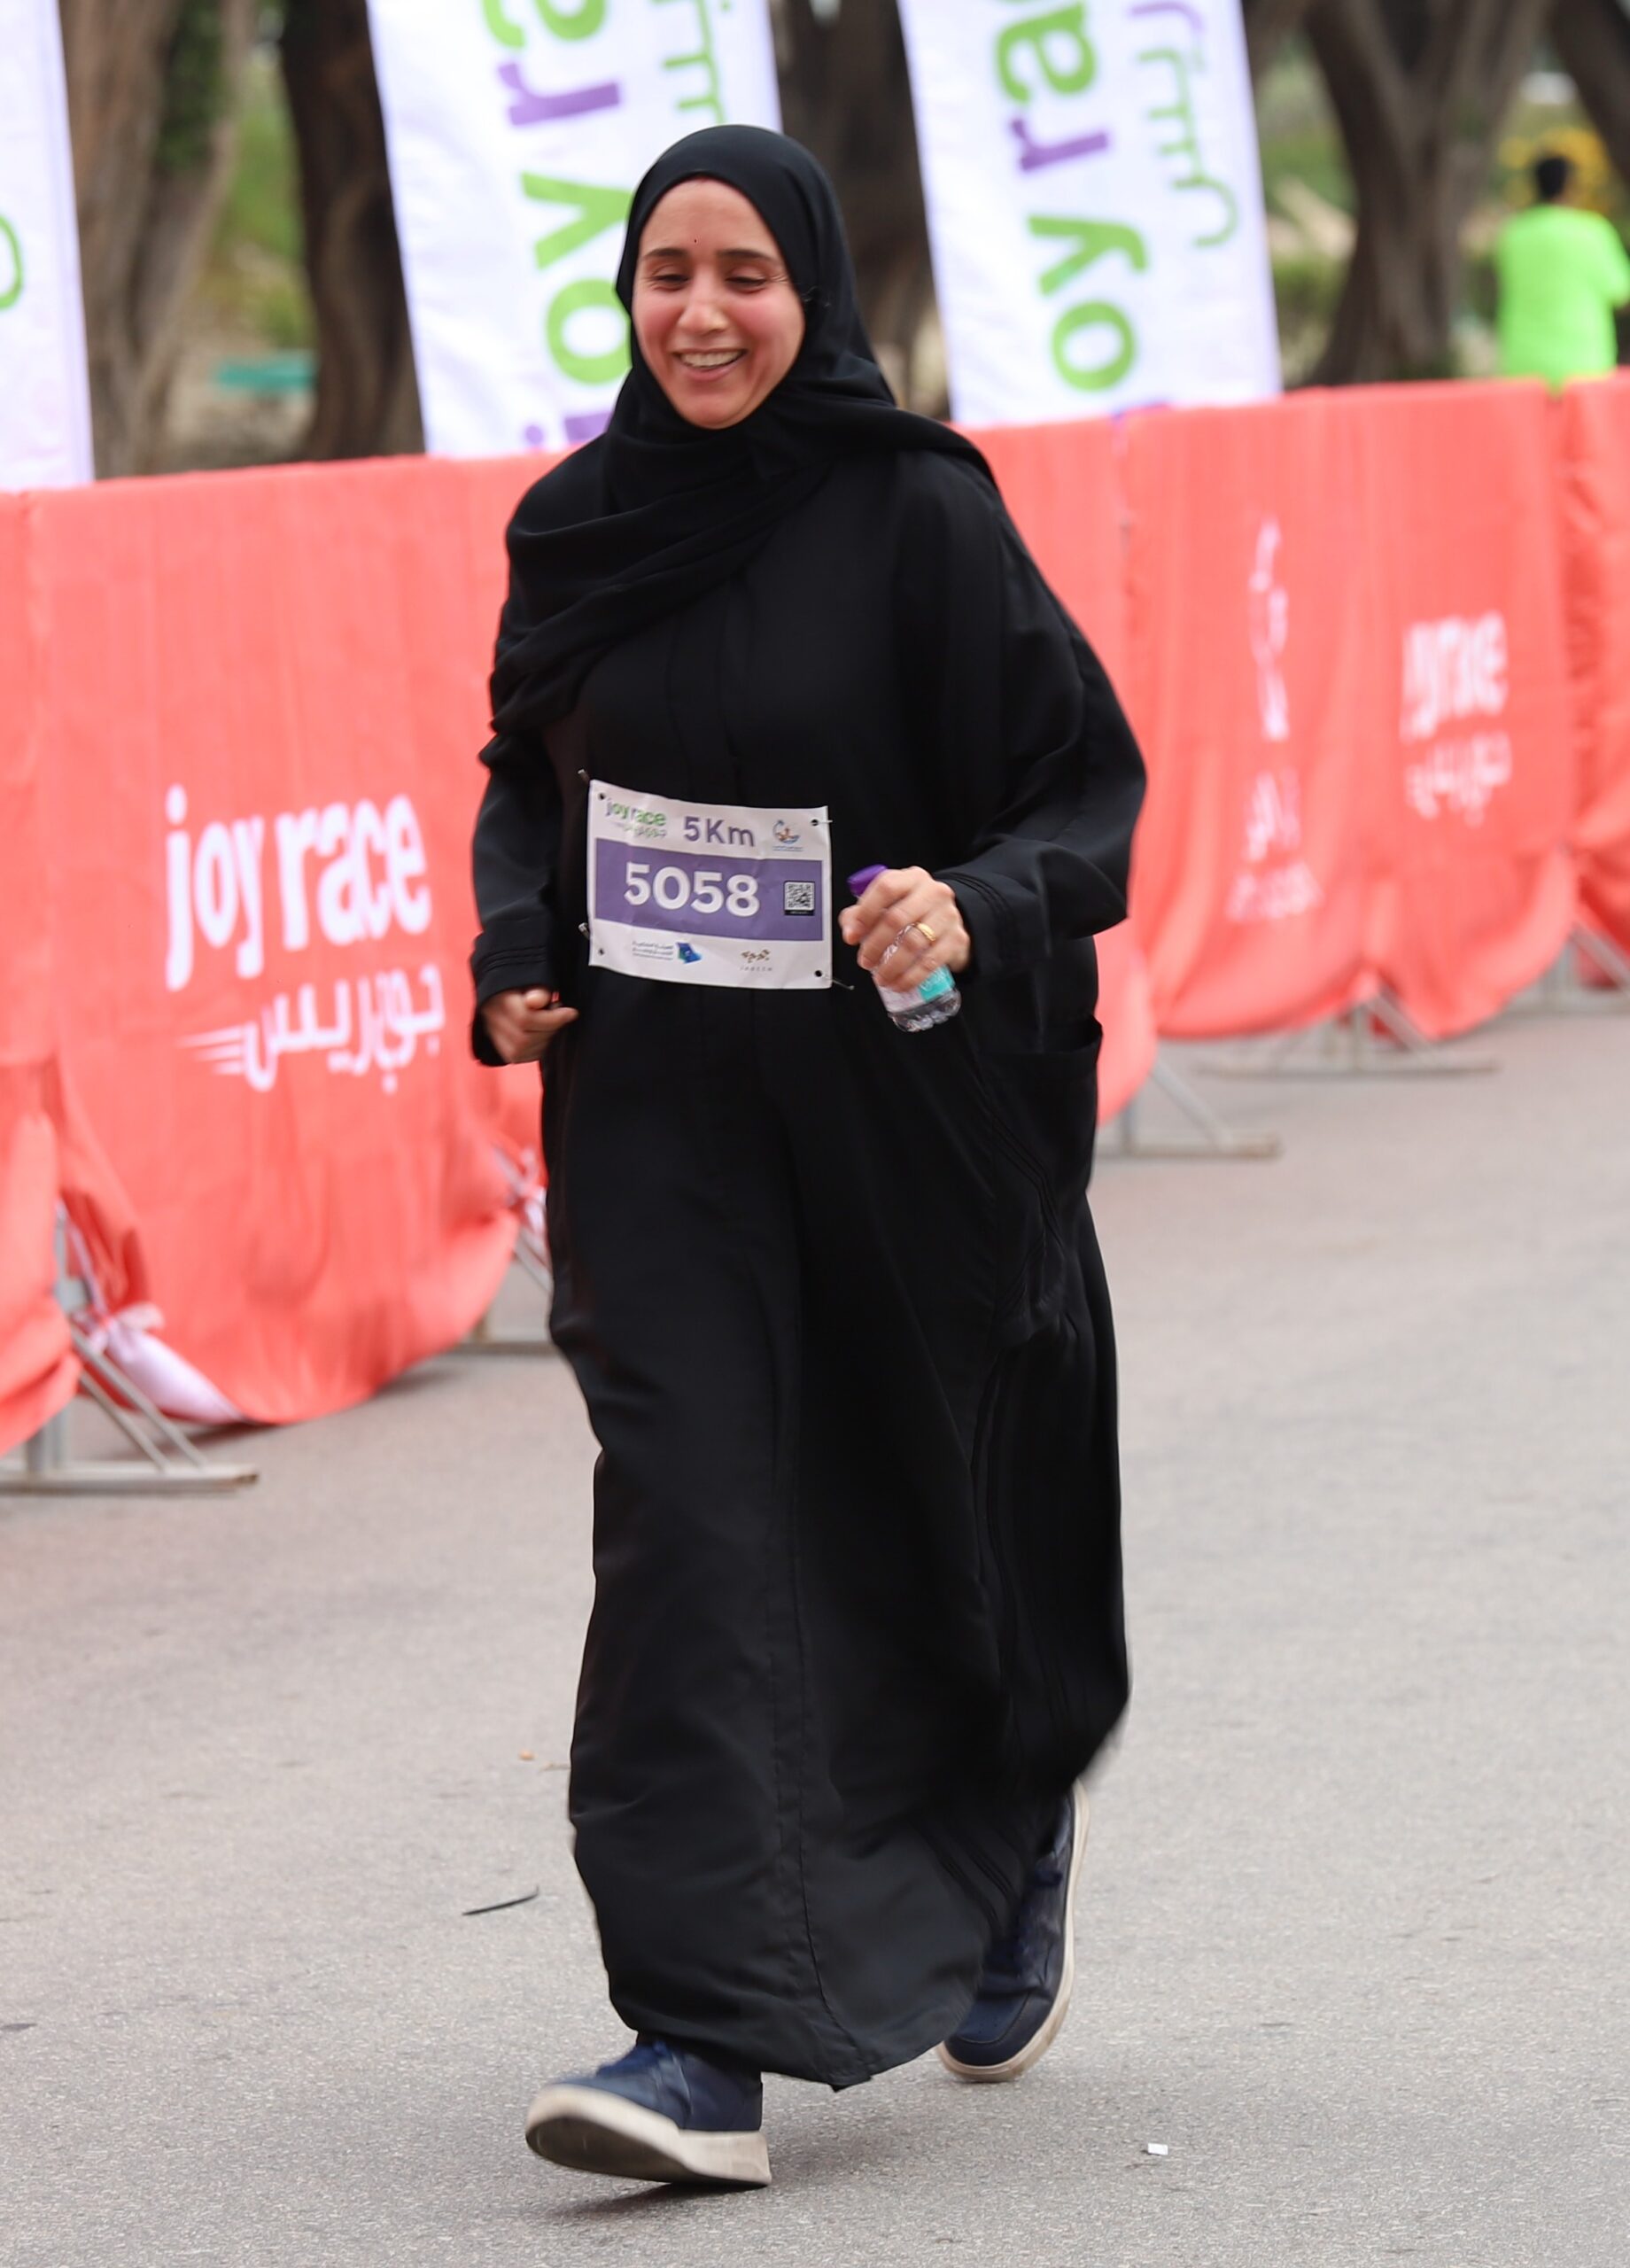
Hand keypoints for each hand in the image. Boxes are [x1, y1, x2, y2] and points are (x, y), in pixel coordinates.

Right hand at [482, 987, 577, 1064]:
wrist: (508, 990)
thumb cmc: (527, 983)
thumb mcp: (535, 980)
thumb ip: (538, 990)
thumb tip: (538, 1001)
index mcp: (498, 998)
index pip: (525, 1018)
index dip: (552, 1019)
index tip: (571, 1013)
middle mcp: (491, 1018)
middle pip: (523, 1039)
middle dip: (549, 1030)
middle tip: (561, 1016)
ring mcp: (493, 1034)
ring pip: (521, 1051)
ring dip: (545, 1040)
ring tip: (553, 1024)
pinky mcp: (500, 1047)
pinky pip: (520, 1057)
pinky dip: (538, 1049)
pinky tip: (546, 1035)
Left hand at [839, 867, 970, 994]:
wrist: (949, 919)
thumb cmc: (912, 910)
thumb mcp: (887, 904)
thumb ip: (860, 914)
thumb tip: (850, 932)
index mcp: (911, 878)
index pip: (886, 888)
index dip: (865, 913)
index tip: (853, 936)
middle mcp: (932, 892)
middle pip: (897, 918)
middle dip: (875, 945)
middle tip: (865, 961)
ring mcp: (947, 915)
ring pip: (914, 943)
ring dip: (892, 965)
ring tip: (881, 977)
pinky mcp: (957, 938)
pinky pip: (931, 961)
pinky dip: (911, 977)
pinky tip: (899, 983)